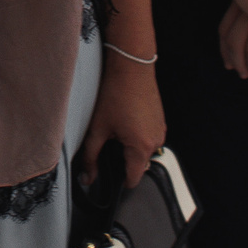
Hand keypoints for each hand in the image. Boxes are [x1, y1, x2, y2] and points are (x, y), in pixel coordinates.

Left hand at [78, 50, 164, 191]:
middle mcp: (156, 141)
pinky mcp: (160, 120)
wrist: (131, 66)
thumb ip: (91, 157)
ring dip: (130, 146)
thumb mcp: (98, 128)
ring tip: (116, 128)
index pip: (134, 179)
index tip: (107, 177)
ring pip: (143, 150)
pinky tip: (124, 120)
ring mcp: (160, 130)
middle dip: (122, 160)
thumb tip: (87, 178)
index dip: (119, 181)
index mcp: (142, 147)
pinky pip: (148, 137)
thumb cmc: (115, 94)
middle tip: (106, 144)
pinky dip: (136, 134)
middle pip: (138, 164)